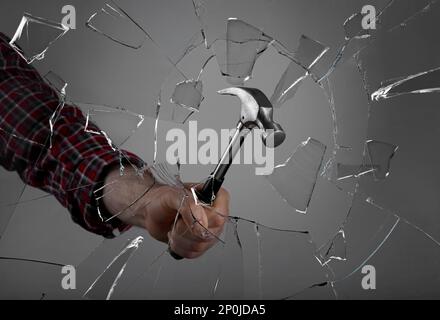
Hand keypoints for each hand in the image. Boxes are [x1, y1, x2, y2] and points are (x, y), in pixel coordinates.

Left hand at [102, 166, 229, 258]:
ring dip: (180, 239)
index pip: (219, 216)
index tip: (186, 219)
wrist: (152, 211)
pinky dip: (179, 247)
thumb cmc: (163, 199)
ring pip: (200, 246)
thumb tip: (202, 221)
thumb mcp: (174, 195)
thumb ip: (189, 205)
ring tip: (174, 227)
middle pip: (209, 234)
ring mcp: (210, 231)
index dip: (203, 222)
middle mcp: (216, 215)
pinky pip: (194, 253)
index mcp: (215, 197)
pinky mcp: (201, 244)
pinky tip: (175, 236)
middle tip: (177, 220)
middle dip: (186, 229)